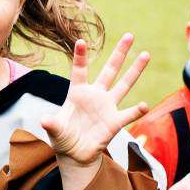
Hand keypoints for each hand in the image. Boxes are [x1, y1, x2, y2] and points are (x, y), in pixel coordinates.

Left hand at [42, 34, 150, 166]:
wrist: (75, 154)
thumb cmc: (63, 138)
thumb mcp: (54, 130)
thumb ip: (51, 124)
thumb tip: (44, 120)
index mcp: (77, 93)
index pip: (79, 71)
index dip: (80, 56)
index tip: (80, 40)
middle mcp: (95, 96)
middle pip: (109, 70)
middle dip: (119, 53)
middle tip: (129, 35)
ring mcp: (107, 107)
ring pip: (124, 85)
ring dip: (135, 70)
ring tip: (145, 54)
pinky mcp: (114, 122)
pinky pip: (128, 114)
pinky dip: (136, 111)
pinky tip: (144, 105)